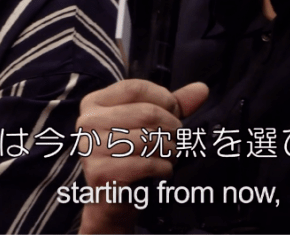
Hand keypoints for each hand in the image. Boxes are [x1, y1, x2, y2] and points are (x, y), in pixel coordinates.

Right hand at [76, 79, 208, 233]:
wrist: (109, 201)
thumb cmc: (130, 156)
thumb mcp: (150, 124)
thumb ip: (173, 105)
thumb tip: (202, 88)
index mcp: (94, 103)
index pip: (135, 88)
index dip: (164, 99)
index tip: (174, 113)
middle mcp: (87, 122)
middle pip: (146, 112)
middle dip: (172, 128)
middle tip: (176, 140)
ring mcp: (91, 148)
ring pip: (149, 139)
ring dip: (170, 150)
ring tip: (170, 156)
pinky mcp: (101, 173)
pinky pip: (146, 163)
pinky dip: (164, 168)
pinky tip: (163, 171)